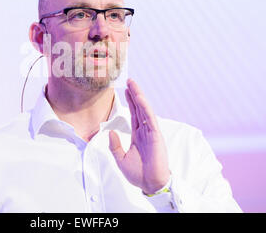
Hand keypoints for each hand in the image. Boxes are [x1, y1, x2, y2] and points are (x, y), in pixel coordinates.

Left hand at [108, 78, 170, 193]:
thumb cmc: (138, 174)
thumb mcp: (121, 159)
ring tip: (133, 84)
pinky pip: (150, 118)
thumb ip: (115, 145)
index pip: (133, 114)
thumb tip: (110, 132)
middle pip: (139, 108)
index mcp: (138, 135)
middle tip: (129, 80)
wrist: (150, 184)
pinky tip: (140, 98)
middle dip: (134, 94)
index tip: (125, 90)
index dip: (130, 102)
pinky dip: (145, 107)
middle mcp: (145, 131)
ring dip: (138, 96)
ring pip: (144, 110)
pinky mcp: (156, 136)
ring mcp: (151, 132)